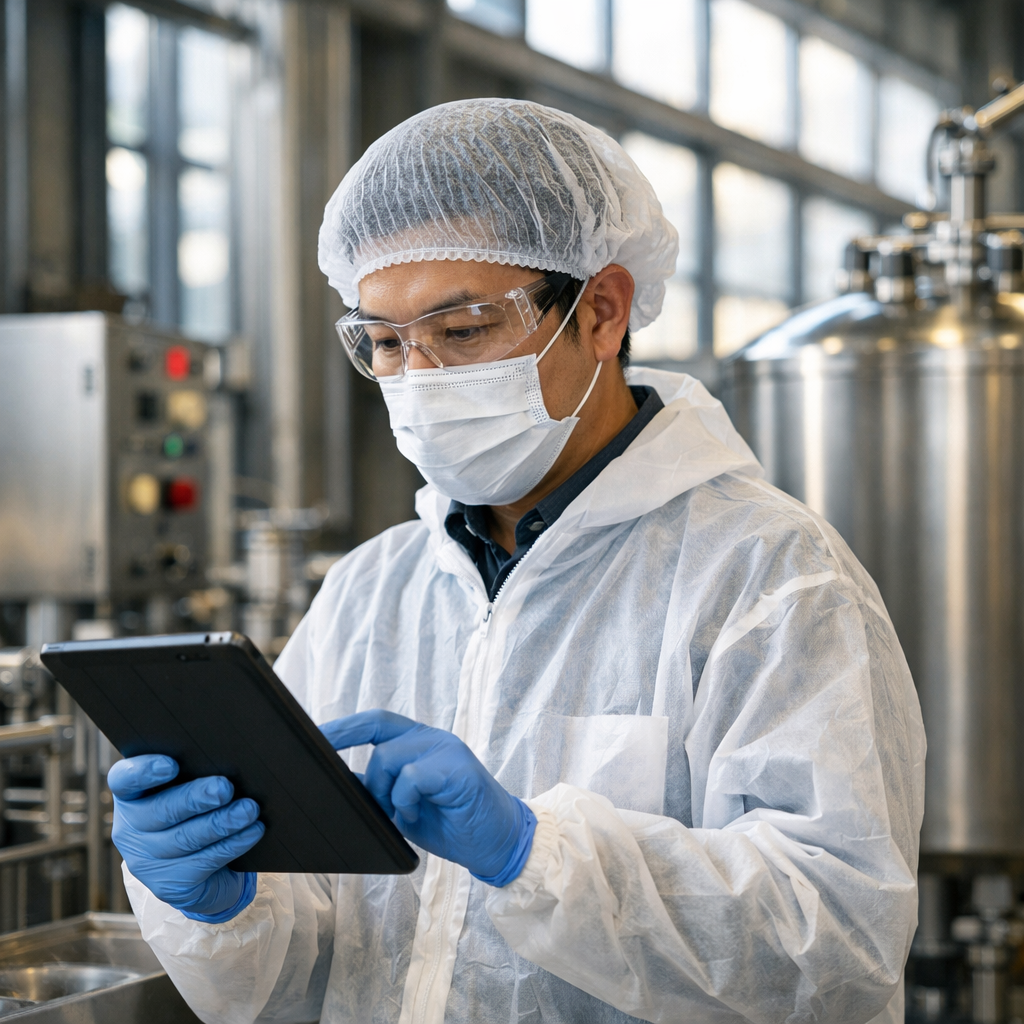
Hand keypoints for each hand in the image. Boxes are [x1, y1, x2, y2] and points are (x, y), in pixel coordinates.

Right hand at [108, 755, 264, 920]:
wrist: (204, 869)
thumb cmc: (197, 811)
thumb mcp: (190, 788)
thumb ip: (197, 770)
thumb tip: (229, 754)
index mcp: (132, 796)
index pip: (124, 780)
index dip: (144, 772)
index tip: (171, 764)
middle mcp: (131, 829)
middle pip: (159, 811)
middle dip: (195, 798)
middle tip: (224, 788)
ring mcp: (148, 862)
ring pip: (185, 839)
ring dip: (221, 822)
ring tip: (249, 809)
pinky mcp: (170, 885)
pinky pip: (204, 862)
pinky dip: (233, 844)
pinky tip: (253, 831)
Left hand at [321, 710, 535, 884]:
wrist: (498, 843)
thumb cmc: (452, 824)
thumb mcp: (404, 807)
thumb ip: (378, 790)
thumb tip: (338, 783)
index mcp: (420, 742)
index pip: (376, 722)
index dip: (344, 726)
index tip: (311, 735)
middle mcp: (432, 738)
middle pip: (378, 729)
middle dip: (345, 741)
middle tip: (324, 769)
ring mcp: (446, 750)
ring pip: (389, 756)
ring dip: (383, 791)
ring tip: (399, 814)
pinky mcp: (457, 769)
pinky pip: (412, 777)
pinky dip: (404, 800)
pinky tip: (415, 816)